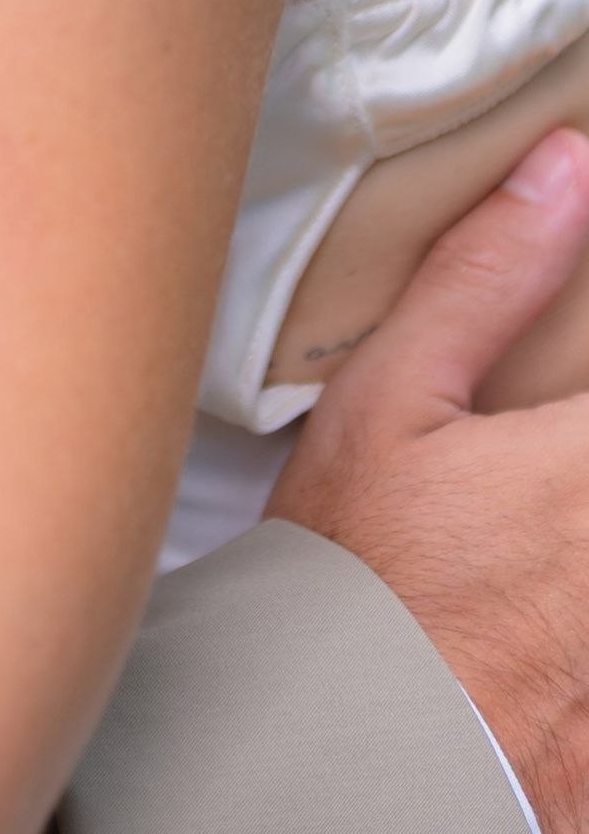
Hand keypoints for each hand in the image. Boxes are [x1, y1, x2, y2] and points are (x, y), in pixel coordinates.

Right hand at [270, 129, 588, 828]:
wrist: (347, 746)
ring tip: (535, 524)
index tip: (560, 381)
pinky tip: (539, 598)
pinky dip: (580, 623)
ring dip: (580, 527)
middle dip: (573, 452)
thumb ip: (485, 279)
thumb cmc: (360, 566)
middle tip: (537, 462)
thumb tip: (565, 166)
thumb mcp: (389, 400)